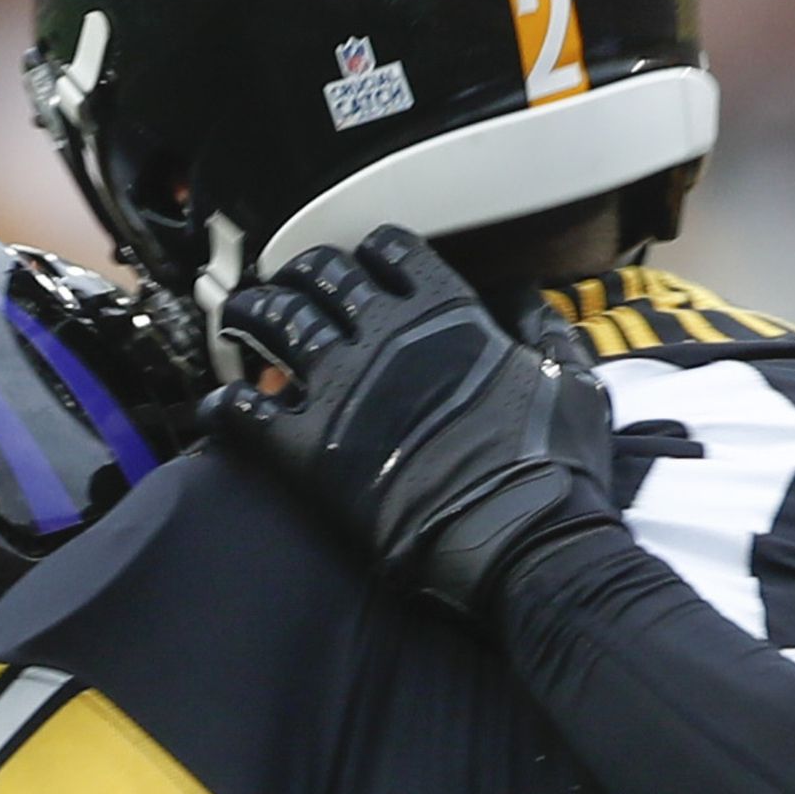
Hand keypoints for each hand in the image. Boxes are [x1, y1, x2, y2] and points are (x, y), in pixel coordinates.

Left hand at [204, 226, 617, 625]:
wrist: (522, 541)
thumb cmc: (553, 469)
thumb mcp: (573, 385)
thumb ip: (546, 335)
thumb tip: (527, 300)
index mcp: (447, 314)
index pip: (391, 252)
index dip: (371, 255)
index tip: (362, 267)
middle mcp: (385, 336)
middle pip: (321, 275)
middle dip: (303, 275)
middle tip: (294, 289)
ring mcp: (341, 388)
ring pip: (274, 321)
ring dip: (253, 315)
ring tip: (242, 321)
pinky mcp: (309, 448)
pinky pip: (244, 411)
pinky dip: (227, 405)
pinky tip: (221, 406)